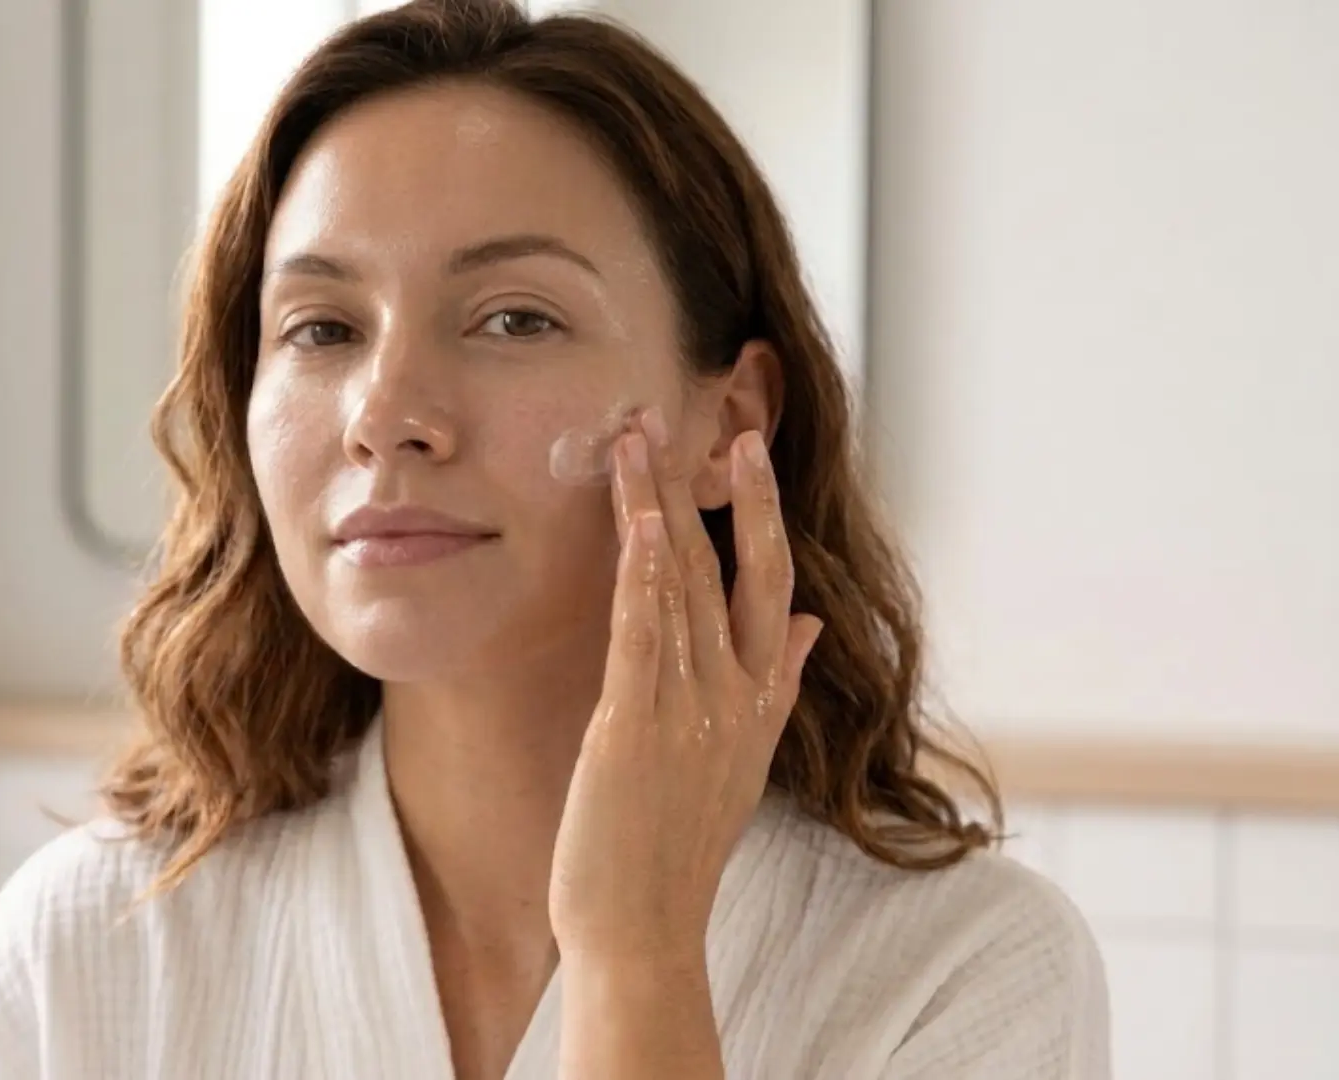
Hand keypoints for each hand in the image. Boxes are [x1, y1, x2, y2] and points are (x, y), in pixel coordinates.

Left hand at [548, 412, 822, 968]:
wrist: (642, 931)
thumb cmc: (673, 849)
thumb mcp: (739, 762)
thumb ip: (772, 687)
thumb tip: (803, 627)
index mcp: (757, 702)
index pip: (769, 586)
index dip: (760, 514)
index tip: (746, 450)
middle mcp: (734, 698)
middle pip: (730, 570)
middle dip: (709, 490)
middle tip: (687, 416)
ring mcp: (690, 711)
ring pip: (681, 587)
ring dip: (659, 508)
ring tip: (639, 440)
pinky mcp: (636, 728)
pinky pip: (646, 634)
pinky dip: (644, 574)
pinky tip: (639, 521)